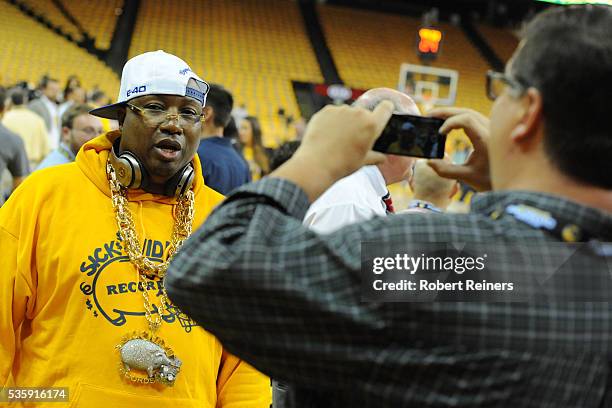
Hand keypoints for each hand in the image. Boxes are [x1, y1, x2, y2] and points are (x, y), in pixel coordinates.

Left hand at [271, 102, 392, 200]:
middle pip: (364, 112)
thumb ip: (375, 156)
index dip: (386, 109)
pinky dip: (331, 121)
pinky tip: (326, 135)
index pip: (386, 107)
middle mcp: (358, 113)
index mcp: (372, 124)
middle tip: (353, 137)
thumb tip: (382, 158)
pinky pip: (332, 113)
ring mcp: (341, 110)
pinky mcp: (326, 110)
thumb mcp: (363, 161)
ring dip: (345, 121)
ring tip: (337, 139)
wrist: (316, 164)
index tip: (383, 112)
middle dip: (361, 121)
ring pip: (347, 112)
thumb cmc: (342, 164)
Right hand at [426, 108, 491, 191]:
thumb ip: (445, 170)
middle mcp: (491, 130)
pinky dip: (460, 118)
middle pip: (467, 112)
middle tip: (429, 115)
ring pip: (470, 113)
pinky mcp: (490, 131)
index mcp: (486, 139)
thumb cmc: (490, 180)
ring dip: (452, 113)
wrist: (509, 182)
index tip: (439, 133)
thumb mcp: (466, 176)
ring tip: (436, 117)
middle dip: (446, 112)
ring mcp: (491, 129)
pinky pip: (474, 118)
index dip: (450, 123)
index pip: (466, 120)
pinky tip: (449, 123)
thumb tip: (428, 162)